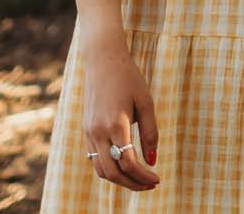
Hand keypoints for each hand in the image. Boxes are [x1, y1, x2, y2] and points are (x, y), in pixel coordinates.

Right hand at [78, 28, 159, 190]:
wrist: (102, 60)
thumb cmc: (128, 78)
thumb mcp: (146, 102)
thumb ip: (150, 132)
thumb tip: (153, 160)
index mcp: (115, 124)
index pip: (128, 163)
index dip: (144, 176)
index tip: (157, 178)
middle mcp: (98, 131)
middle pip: (112, 173)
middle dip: (132, 184)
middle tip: (150, 184)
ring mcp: (89, 132)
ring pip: (101, 169)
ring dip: (120, 179)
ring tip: (138, 178)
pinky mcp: (86, 130)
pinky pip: (95, 158)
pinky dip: (109, 168)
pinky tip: (124, 165)